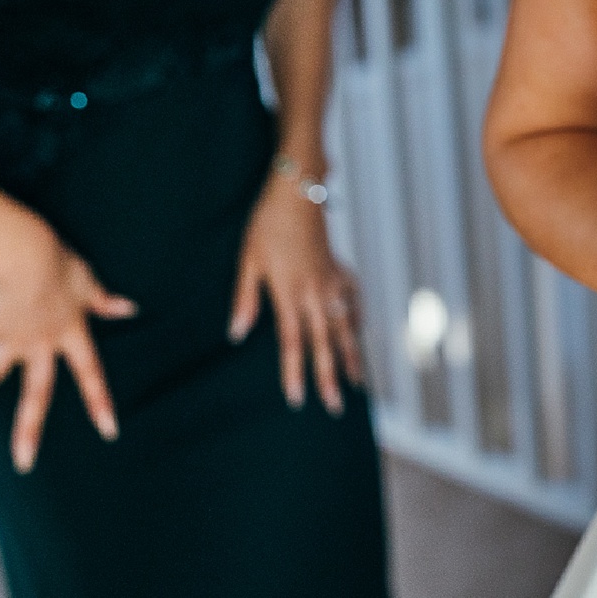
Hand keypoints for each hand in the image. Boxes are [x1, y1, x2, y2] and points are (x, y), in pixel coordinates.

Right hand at [0, 224, 135, 472]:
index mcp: (70, 334)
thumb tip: (130, 309)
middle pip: (37, 394)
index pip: (91, 374)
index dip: (101, 403)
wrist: (26, 253)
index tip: (110, 432)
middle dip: (30, 431)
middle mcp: (41, 343)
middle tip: (24, 464)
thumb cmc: (59, 261)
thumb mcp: (87, 280)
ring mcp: (11, 338)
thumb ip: (103, 301)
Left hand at [230, 167, 366, 414]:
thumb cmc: (267, 224)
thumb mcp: (248, 260)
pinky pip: (352, 302)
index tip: (298, 399)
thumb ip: (245, 300)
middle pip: (324, 344)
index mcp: (290, 294)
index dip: (295, 373)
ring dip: (351, 356)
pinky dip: (357, 319)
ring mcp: (332, 284)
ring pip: (345, 328)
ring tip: (357, 381)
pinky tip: (359, 331)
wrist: (299, 191)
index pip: (293, 343)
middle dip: (329, 377)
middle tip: (334, 406)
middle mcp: (315, 294)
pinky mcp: (339, 271)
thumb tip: (237, 334)